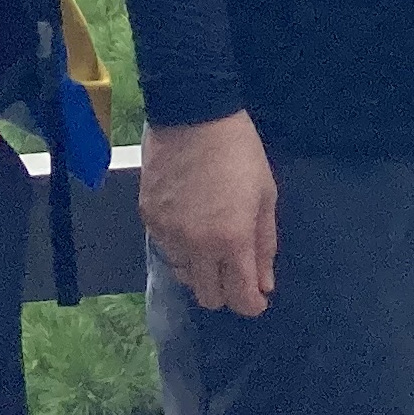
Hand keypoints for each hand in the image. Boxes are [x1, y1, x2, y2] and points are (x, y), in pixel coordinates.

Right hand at [142, 113, 279, 316]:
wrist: (191, 111)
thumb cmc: (239, 150)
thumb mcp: (265, 194)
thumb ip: (264, 244)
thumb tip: (264, 284)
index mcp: (231, 240)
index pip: (240, 298)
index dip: (252, 303)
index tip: (257, 296)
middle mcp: (196, 246)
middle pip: (209, 298)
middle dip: (226, 291)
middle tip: (234, 269)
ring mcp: (168, 233)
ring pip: (184, 276)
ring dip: (199, 270)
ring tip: (209, 244)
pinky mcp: (148, 217)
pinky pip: (165, 248)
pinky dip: (179, 247)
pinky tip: (188, 223)